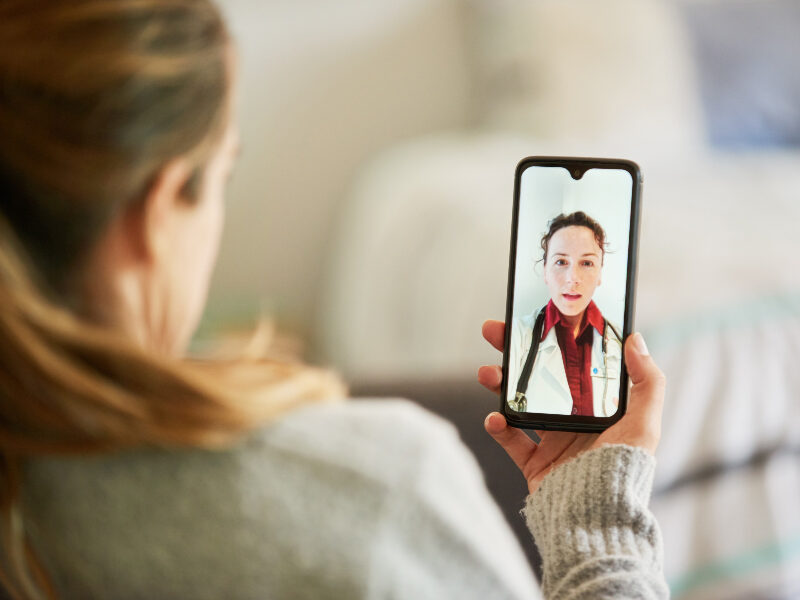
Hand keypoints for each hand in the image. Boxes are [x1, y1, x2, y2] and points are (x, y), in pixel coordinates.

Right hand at [478, 320, 664, 494]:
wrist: (598, 518)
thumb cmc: (625, 471)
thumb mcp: (644, 423)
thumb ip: (647, 382)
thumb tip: (636, 339)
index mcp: (597, 407)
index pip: (571, 364)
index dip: (552, 341)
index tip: (535, 318)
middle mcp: (573, 421)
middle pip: (538, 377)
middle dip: (514, 353)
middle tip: (495, 332)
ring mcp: (552, 442)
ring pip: (519, 403)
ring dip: (500, 385)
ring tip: (487, 373)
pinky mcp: (535, 464)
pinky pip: (510, 440)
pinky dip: (498, 427)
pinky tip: (494, 418)